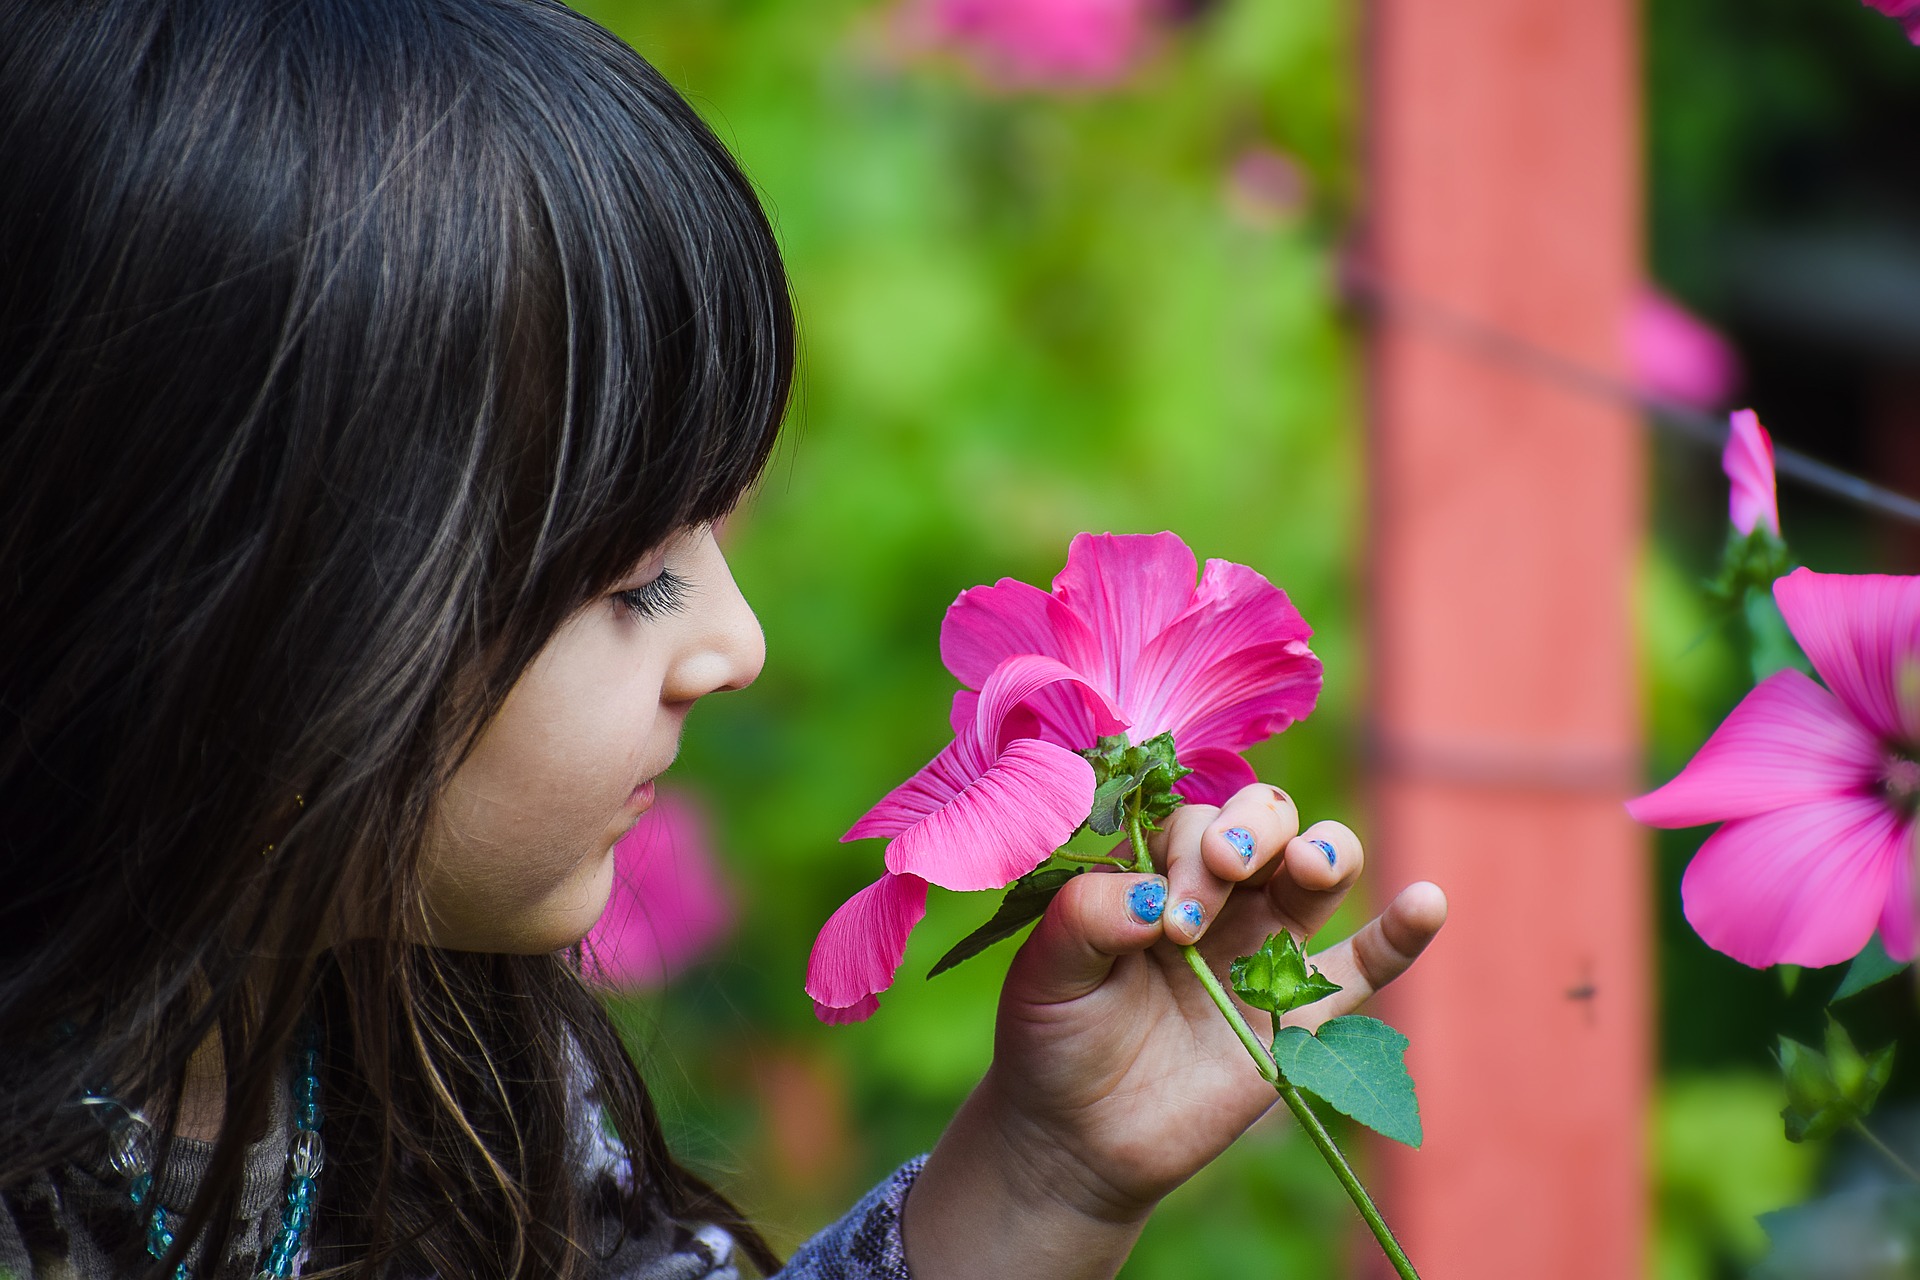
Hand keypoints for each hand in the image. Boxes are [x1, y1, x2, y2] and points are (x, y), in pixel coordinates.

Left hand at [903, 783, 1445, 1279]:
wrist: (1078, 1137)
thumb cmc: (1054, 1039)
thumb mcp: (1045, 973)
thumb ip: (1084, 917)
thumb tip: (1153, 898)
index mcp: (1155, 872)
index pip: (1192, 821)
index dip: (1189, 849)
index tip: (1166, 918)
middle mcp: (1218, 896)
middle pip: (1264, 821)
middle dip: (1252, 828)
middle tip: (1224, 869)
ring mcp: (1266, 949)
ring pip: (1320, 868)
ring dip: (1324, 850)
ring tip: (1309, 867)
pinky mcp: (1302, 1014)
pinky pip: (1366, 964)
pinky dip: (1404, 932)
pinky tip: (1427, 902)